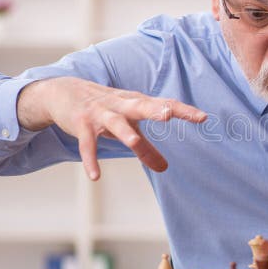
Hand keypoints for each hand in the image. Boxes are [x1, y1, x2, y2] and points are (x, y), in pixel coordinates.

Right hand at [17, 77, 207, 180]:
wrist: (63, 92)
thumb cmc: (105, 109)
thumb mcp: (127, 127)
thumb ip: (147, 148)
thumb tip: (165, 168)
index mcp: (136, 103)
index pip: (164, 103)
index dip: (183, 110)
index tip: (203, 117)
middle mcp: (121, 106)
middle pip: (141, 106)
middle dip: (155, 109)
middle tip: (169, 114)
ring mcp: (100, 114)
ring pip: (115, 123)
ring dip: (124, 133)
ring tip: (134, 144)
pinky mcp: (81, 125)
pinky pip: (87, 144)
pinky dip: (90, 159)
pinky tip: (95, 176)